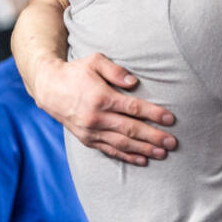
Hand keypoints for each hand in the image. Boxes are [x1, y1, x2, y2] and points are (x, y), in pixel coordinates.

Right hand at [37, 54, 176, 166]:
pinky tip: (142, 160)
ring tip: (162, 153)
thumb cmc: (76, 72)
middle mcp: (96, 117)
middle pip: (131, 130)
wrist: (49, 88)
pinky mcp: (87, 139)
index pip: (133, 108)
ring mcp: (91, 131)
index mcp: (101, 97)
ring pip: (122, 144)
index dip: (153, 114)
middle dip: (154, 137)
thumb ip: (116, 70)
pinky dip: (126, 156)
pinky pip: (109, 150)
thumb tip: (134, 83)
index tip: (170, 119)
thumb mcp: (94, 61)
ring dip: (144, 150)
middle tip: (172, 142)